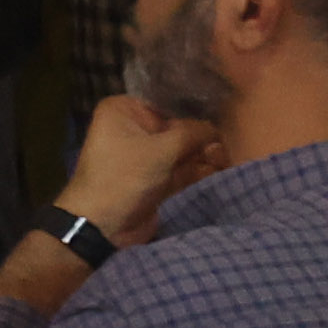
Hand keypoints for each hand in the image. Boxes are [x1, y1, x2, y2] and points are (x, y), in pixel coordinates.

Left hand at [62, 90, 216, 241]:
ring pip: (186, 150)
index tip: (223, 117)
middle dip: (204, 138)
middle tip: (224, 148)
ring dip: (207, 156)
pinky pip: (186, 169)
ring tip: (224, 161)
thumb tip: (216, 128)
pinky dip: (203, 171)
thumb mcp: (160, 149)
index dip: (195, 110)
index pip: (168, 102)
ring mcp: (148, 155)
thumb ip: (192, 134)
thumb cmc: (124, 176)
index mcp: (125, 110)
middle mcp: (135, 128)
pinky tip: (222, 170)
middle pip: (180, 127)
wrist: (103, 225)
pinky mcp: (159, 178)